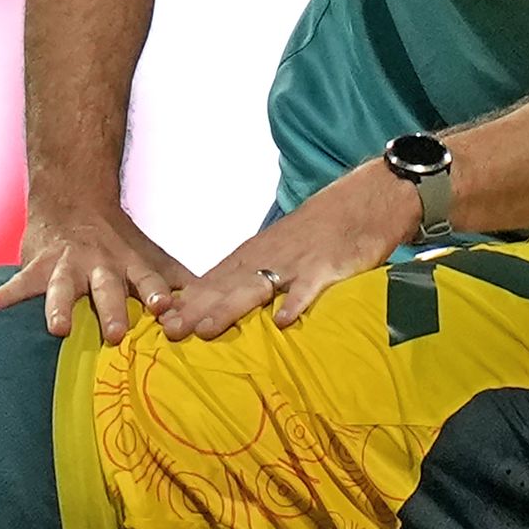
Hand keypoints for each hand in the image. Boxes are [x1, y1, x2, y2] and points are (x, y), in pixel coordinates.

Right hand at [0, 202, 194, 342]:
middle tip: (116, 335)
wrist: (74, 197)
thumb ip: (177, 280)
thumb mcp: (149, 255)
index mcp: (129, 264)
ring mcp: (66, 265)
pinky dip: (2, 296)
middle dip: (111, 310)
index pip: (148, 280)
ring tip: (56, 328)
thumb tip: (213, 306)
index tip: (164, 311)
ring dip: (58, 307)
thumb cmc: (118, 238)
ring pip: (61, 287)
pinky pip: (17, 283)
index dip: (155, 294)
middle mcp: (99, 265)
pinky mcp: (36, 265)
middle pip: (106, 289)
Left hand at [155, 160, 415, 339]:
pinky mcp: (329, 266)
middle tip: (169, 332)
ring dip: (230, 307)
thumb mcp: (282, 245)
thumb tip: (224, 298)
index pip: (214, 277)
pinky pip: (310, 287)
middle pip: (226, 285)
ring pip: (257, 286)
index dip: (187, 300)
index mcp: (257, 252)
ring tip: (205, 330)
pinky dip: (295, 303)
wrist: (368, 196)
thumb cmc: (323, 227)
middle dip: (196, 308)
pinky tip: (281, 323)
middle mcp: (270, 255)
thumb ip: (256, 271)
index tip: (160, 321)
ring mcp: (298, 261)